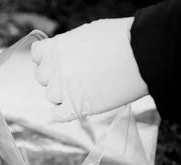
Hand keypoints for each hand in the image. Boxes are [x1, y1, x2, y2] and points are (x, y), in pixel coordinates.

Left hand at [31, 17, 148, 121]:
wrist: (143, 54)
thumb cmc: (121, 39)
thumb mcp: (87, 33)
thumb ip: (69, 46)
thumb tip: (65, 54)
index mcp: (55, 47)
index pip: (37, 55)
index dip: (47, 58)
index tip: (59, 60)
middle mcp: (54, 69)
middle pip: (42, 77)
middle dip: (55, 75)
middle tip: (75, 74)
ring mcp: (62, 90)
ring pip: (51, 96)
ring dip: (62, 94)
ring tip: (84, 87)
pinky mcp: (75, 108)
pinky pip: (57, 115)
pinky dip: (63, 112)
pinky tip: (76, 106)